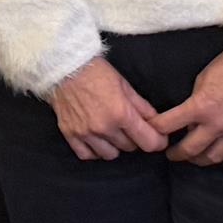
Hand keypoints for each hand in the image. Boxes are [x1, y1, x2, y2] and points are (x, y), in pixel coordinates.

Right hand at [46, 56, 166, 162]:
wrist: (64, 67)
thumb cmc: (96, 72)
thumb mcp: (125, 85)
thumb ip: (142, 107)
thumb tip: (156, 122)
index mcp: (121, 113)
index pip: (148, 142)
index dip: (158, 142)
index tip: (158, 139)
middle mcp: (104, 127)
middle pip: (130, 148)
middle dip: (134, 138)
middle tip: (130, 126)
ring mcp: (85, 133)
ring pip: (110, 155)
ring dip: (115, 146)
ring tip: (112, 132)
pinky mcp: (70, 135)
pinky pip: (87, 155)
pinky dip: (95, 151)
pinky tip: (97, 140)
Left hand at [155, 33, 222, 172]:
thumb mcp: (205, 75)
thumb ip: (196, 98)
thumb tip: (191, 114)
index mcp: (201, 106)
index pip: (169, 124)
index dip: (156, 129)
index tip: (150, 132)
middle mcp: (217, 124)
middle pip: (191, 149)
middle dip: (177, 154)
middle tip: (171, 154)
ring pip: (215, 157)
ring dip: (202, 160)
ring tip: (195, 158)